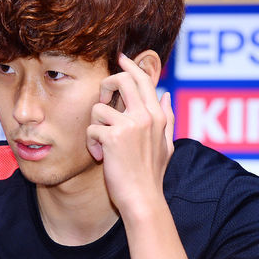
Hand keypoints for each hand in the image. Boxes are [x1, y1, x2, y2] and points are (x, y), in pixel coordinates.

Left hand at [86, 53, 173, 211]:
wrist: (143, 200)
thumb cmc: (151, 176)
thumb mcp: (166, 145)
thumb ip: (166, 118)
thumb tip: (166, 95)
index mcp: (158, 116)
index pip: (144, 80)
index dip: (130, 66)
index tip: (120, 58)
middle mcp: (146, 116)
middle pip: (122, 79)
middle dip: (106, 85)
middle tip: (102, 102)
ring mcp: (130, 125)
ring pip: (99, 107)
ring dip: (94, 126)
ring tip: (101, 146)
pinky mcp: (113, 137)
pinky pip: (92, 128)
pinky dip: (91, 144)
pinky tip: (100, 158)